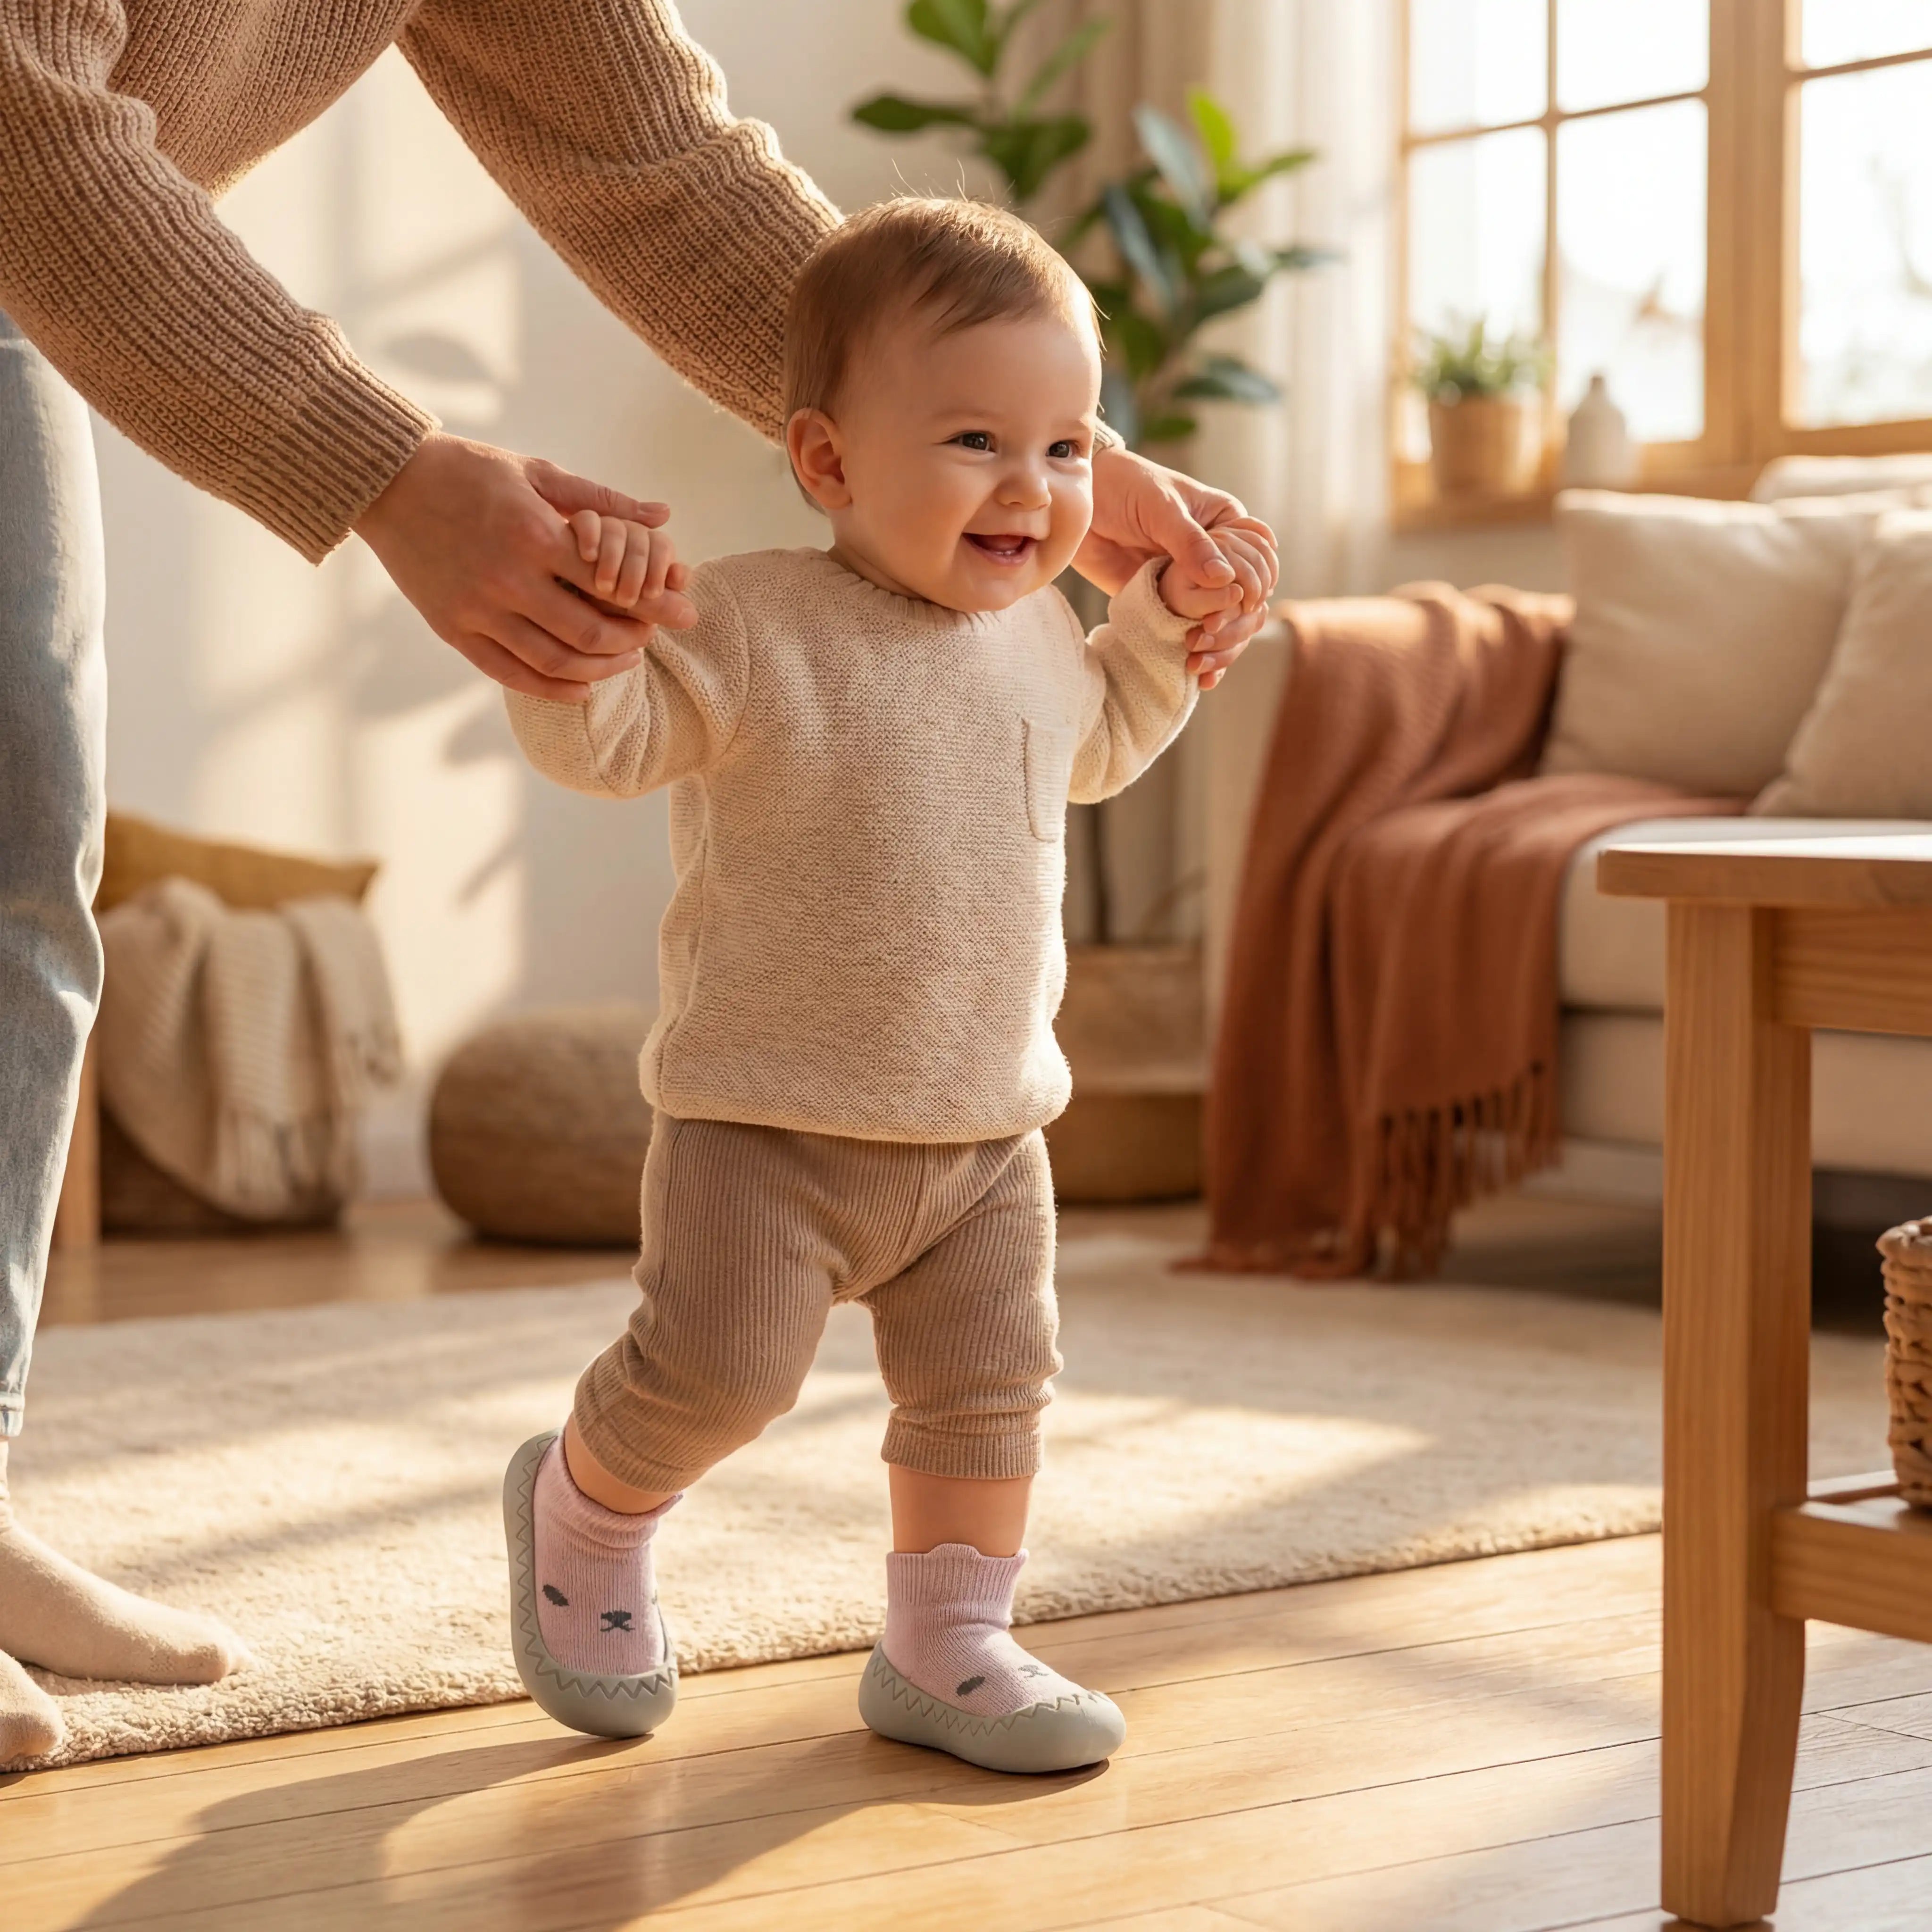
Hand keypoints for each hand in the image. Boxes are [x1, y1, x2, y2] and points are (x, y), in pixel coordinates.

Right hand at [353, 433, 696, 703]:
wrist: (387, 481)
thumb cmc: (469, 470)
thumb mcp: (536, 473)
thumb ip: (602, 498)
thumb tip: (663, 516)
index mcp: (534, 534)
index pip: (612, 583)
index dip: (655, 604)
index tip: (682, 613)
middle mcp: (507, 578)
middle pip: (589, 632)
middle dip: (632, 640)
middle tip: (649, 637)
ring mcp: (477, 609)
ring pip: (554, 661)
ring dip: (598, 669)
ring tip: (623, 661)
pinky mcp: (453, 629)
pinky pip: (510, 673)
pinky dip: (551, 688)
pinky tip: (579, 689)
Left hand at [1078, 446, 1279, 688]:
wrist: (1082, 501)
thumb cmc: (1125, 485)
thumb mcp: (1161, 506)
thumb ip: (1190, 542)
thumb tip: (1224, 579)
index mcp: (1225, 524)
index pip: (1261, 558)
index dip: (1255, 582)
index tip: (1237, 598)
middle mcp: (1216, 558)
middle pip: (1249, 598)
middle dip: (1237, 623)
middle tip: (1208, 633)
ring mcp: (1193, 584)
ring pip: (1226, 623)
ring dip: (1221, 646)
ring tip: (1198, 662)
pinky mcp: (1167, 604)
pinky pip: (1193, 633)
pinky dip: (1202, 656)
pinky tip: (1201, 676)